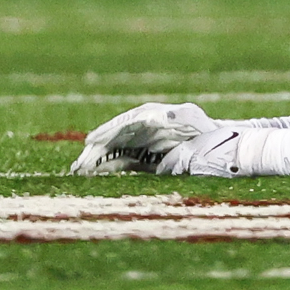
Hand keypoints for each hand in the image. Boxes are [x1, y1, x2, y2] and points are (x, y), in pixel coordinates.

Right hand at [70, 101, 239, 175]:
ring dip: (96, 159)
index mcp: (150, 115)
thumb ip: (177, 116)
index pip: (123, 124)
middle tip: (79, 163)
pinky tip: (95, 174)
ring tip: (79, 170)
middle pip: (113, 138)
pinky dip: (107, 166)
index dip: (107, 131)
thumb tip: (159, 116)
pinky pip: (121, 160)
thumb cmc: (202, 127)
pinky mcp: (142, 156)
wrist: (211, 143)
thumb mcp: (191, 118)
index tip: (92, 140)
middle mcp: (141, 128)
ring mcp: (140, 142)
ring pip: (113, 150)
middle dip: (95, 149)